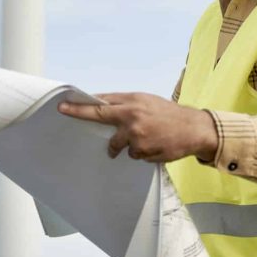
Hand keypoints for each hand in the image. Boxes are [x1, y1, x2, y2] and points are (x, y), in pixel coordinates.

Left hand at [57, 92, 217, 162]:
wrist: (193, 128)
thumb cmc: (168, 113)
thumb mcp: (145, 101)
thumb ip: (124, 104)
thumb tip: (101, 104)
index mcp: (132, 103)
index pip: (100, 104)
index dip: (80, 106)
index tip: (63, 106)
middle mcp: (132, 118)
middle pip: (101, 118)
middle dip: (81, 115)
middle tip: (64, 113)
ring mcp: (137, 137)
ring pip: (120, 145)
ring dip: (128, 144)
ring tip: (148, 137)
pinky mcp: (144, 152)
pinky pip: (134, 155)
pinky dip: (141, 152)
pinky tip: (155, 145)